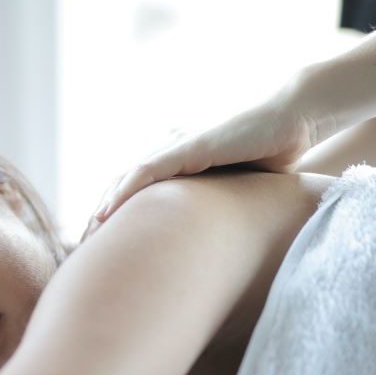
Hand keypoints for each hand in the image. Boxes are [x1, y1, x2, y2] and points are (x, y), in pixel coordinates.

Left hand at [81, 80, 320, 240]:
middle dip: (101, 218)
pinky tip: (107, 210)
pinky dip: (125, 190)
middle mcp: (170, 154)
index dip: (115, 218)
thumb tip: (213, 253)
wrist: (292, 121)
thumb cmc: (270, 158)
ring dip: (104, 208)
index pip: (135, 194)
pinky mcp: (188, 146)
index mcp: (177, 166)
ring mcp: (176, 148)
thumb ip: (217, 212)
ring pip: (127, 180)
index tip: (99, 249)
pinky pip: (147, 170)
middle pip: (123, 188)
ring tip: (88, 235)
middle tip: (83, 250)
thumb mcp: (235, 195)